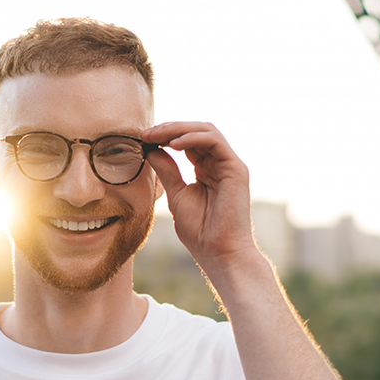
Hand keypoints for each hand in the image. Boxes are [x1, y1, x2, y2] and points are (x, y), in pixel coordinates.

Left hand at [142, 122, 255, 270]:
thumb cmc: (200, 231)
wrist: (218, 252)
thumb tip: (151, 150)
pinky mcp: (236, 169)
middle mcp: (219, 164)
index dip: (164, 136)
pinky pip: (215, 142)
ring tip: (157, 135)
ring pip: (206, 131)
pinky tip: (174, 144)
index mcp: (206, 169)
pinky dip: (193, 138)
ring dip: (179, 129)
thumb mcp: (176, 195)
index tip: (142, 139)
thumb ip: (167, 171)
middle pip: (196, 131)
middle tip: (146, 134)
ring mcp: (229, 165)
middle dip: (169, 128)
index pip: (186, 142)